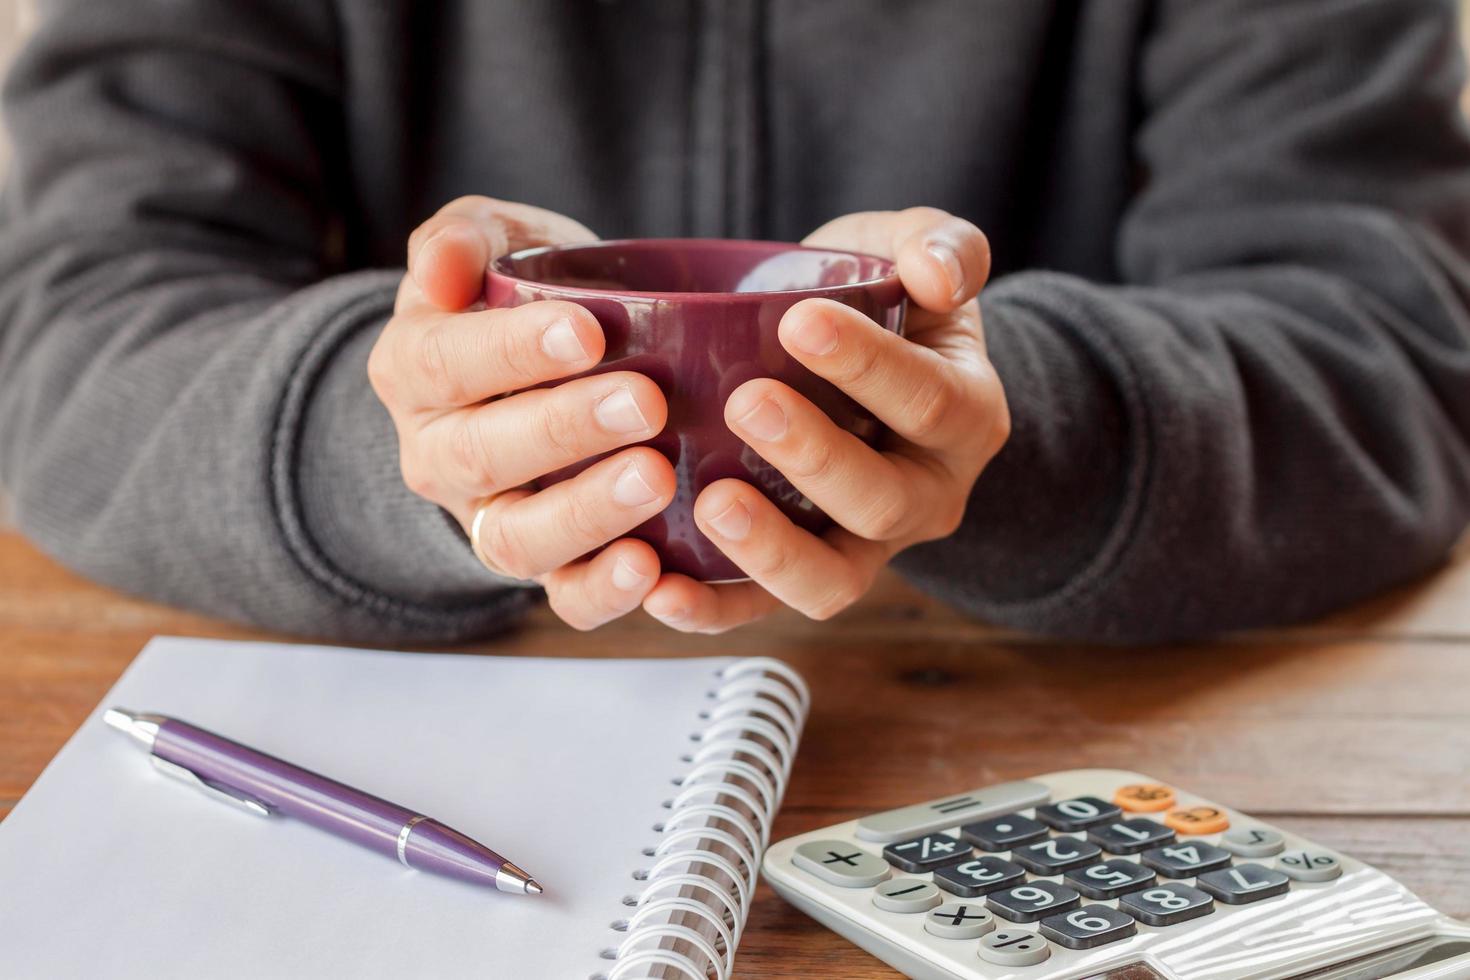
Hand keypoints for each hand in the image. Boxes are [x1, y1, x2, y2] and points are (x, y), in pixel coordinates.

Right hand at [368, 196, 675, 628]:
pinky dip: (603, 593)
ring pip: (516, 539)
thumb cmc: (530, 298)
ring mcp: (489, 519)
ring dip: (587, 513)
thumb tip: (443, 264)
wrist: (550, 369)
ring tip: (656, 477)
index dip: (512, 352)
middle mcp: (439, 455)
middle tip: (646, 402)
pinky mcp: (548, 566)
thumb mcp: (497, 243)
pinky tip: (651, 570)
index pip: (446, 364)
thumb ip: (464, 237)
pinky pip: (563, 598)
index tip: (587, 332)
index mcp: (413, 369)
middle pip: (482, 454)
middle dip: (565, 430)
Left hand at [641, 207, 1008, 631]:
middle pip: (883, 501)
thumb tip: (934, 273)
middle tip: (747, 402)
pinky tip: (660, 587)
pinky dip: (712, 610)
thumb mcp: (909, 255)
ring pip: (832, 579)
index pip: (929, 400)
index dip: (870, 367)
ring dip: (770, 550)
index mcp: (965, 417)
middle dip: (814, 456)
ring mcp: (864, 547)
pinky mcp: (798, 574)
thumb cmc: (875, 306)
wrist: (850, 369)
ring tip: (711, 501)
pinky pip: (760, 610)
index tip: (800, 321)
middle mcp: (925, 496)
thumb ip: (936, 244)